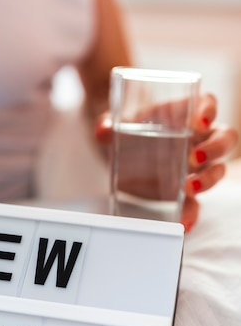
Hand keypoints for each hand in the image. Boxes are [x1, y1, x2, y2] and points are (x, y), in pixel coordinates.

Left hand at [95, 93, 238, 230]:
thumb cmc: (129, 126)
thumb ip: (108, 124)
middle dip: (215, 148)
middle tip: (194, 157)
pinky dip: (193, 213)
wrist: (121, 145)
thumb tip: (102, 130)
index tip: (199, 121)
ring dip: (209, 179)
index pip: (208, 103)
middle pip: (224, 137)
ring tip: (189, 188)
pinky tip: (184, 223)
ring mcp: (196, 164)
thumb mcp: (116, 122)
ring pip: (217, 168)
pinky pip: (197, 202)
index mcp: (186, 111)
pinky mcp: (186, 189)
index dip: (208, 110)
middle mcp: (198, 137)